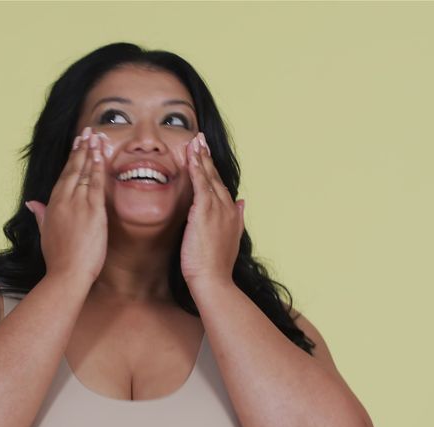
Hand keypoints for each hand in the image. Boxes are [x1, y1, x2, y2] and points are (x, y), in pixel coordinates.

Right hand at [24, 126, 108, 283]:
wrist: (66, 274)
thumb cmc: (58, 258)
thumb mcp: (45, 232)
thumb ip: (41, 215)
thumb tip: (32, 203)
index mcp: (53, 205)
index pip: (64, 176)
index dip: (71, 158)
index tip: (77, 144)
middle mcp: (64, 200)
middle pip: (74, 169)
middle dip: (81, 148)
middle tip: (88, 131)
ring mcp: (78, 204)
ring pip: (86, 172)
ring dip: (91, 152)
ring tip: (96, 136)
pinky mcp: (93, 211)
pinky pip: (96, 184)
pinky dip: (98, 167)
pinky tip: (100, 154)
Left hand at [180, 131, 244, 288]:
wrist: (214, 280)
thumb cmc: (217, 266)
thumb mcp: (231, 239)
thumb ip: (236, 219)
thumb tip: (242, 203)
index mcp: (231, 214)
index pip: (220, 186)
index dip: (213, 169)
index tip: (207, 154)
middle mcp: (227, 208)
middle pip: (215, 176)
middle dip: (207, 156)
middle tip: (200, 138)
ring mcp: (217, 209)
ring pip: (208, 176)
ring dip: (201, 156)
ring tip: (194, 140)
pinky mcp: (204, 211)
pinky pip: (200, 184)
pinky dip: (196, 168)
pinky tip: (191, 156)